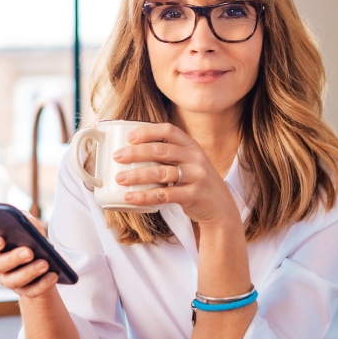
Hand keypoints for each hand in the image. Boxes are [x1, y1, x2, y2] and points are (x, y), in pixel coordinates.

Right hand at [0, 212, 59, 298]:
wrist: (45, 263)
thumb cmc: (32, 239)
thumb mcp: (29, 226)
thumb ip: (25, 219)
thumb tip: (26, 220)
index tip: (0, 240)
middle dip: (13, 258)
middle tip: (28, 252)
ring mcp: (9, 280)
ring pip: (14, 280)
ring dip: (30, 272)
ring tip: (45, 264)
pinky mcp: (25, 291)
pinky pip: (32, 291)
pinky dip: (43, 284)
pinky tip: (53, 275)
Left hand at [112, 123, 240, 228]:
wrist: (220, 208)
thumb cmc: (195, 183)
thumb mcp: (188, 163)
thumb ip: (169, 157)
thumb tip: (132, 153)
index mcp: (191, 146)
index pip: (169, 131)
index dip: (148, 131)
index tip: (129, 137)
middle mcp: (195, 158)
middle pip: (162, 150)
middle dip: (136, 153)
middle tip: (117, 157)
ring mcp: (196, 176)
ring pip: (161, 173)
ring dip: (137, 175)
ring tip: (120, 178)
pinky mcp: (194, 195)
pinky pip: (165, 195)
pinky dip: (145, 196)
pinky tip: (131, 197)